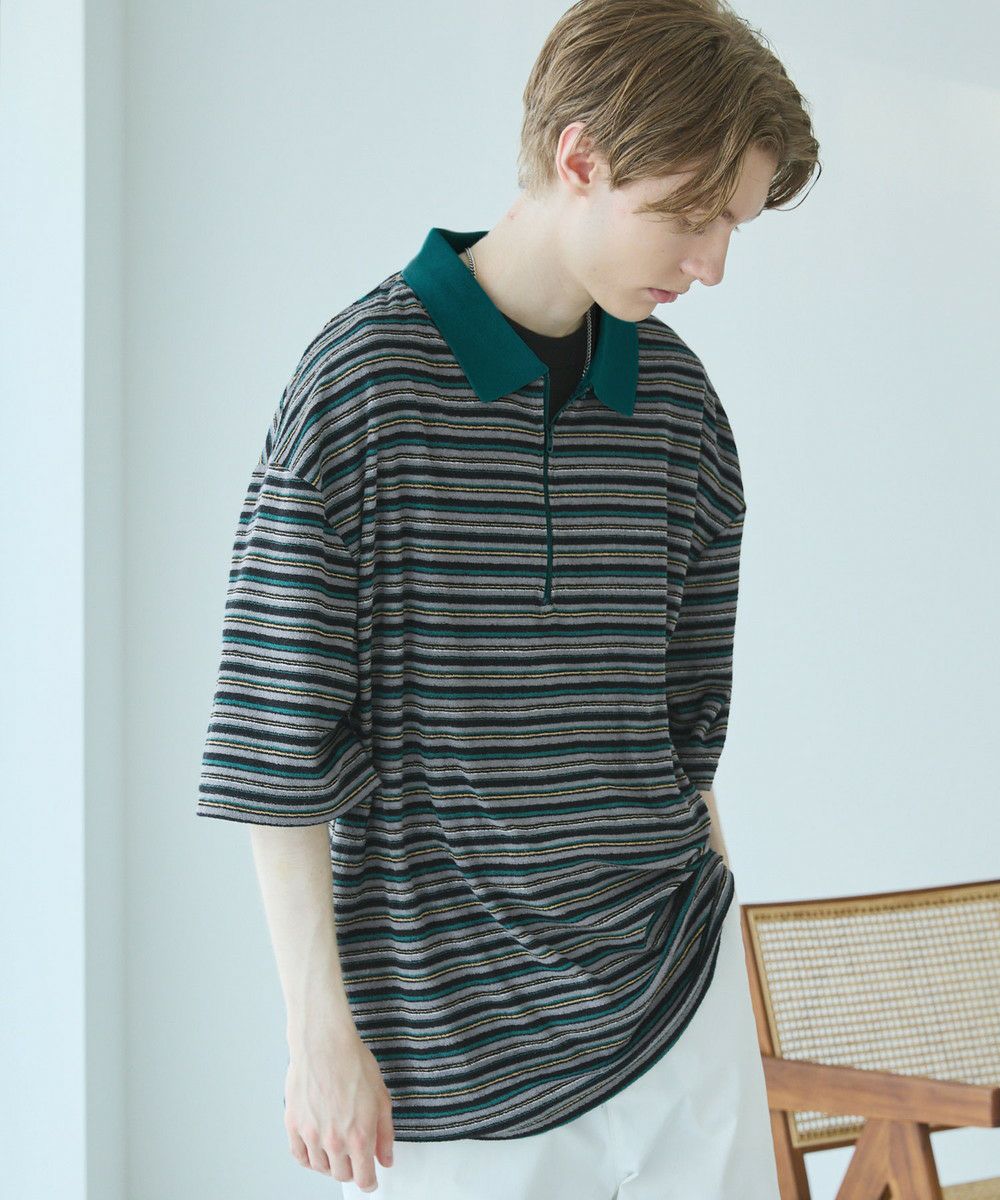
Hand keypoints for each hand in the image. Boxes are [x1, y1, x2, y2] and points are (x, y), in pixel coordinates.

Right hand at [284, 1024, 394, 1192]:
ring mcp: (312, 1134)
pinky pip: (299, 1156)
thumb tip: (386, 1159)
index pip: (363, 1179)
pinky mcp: (294, 1125)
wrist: (325, 1044)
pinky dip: (309, 1158)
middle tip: (355, 1155)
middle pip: (342, 1174)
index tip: (370, 1179)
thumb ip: (385, 1134)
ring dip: (330, 1163)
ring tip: (336, 1147)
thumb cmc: (353, 1064)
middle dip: (352, 1169)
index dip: (369, 1182)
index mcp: (359, 1136)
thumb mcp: (381, 1098)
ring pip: (320, 1167)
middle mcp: (334, 1141)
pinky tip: (316, 1148)